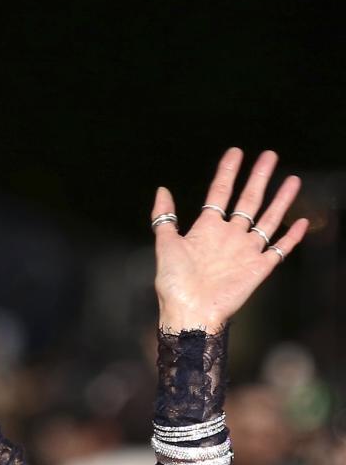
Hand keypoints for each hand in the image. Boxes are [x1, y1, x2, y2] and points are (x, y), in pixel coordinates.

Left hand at [151, 147, 309, 332]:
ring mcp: (245, 252)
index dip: (228, 172)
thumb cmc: (174, 284)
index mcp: (206, 229)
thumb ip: (163, 217)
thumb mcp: (165, 244)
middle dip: (259, 177)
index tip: (236, 152)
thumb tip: (162, 189)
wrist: (189, 312)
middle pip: (248, 200)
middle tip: (270, 155)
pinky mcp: (259, 268)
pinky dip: (292, 237)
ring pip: (268, 220)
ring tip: (292, 179)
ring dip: (280, 200)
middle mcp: (229, 237)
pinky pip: (279, 250)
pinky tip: (302, 222)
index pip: (220, 192)